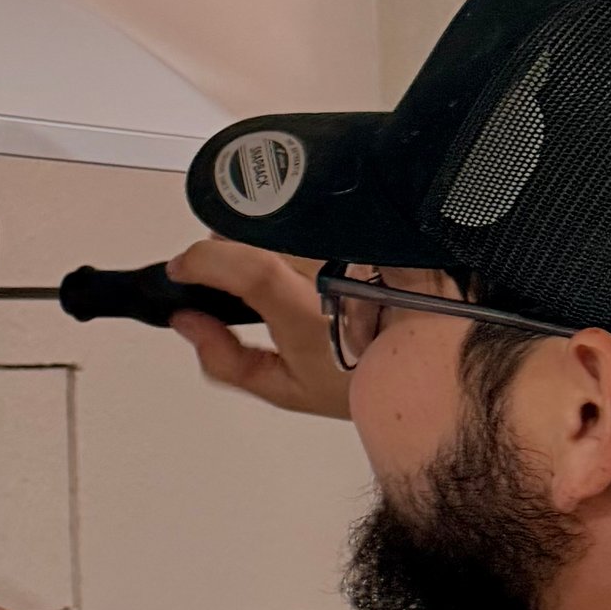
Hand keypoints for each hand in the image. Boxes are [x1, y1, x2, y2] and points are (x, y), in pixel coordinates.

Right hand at [164, 238, 351, 418]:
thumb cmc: (362, 380)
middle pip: (257, 236)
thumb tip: (187, 322)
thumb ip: (226, 359)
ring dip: (257, 239)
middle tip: (217, 271)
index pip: (247, 266)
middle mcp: (332, 273)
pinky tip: (297, 254)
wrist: (430, 364)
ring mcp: (352, 249)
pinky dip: (292, 232)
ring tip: (258, 265)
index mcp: (306, 314)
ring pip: (282, 224)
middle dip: (223, 248)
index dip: (203, 260)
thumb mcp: (286, 389)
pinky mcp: (368, 235)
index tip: (180, 268)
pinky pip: (315, 220)